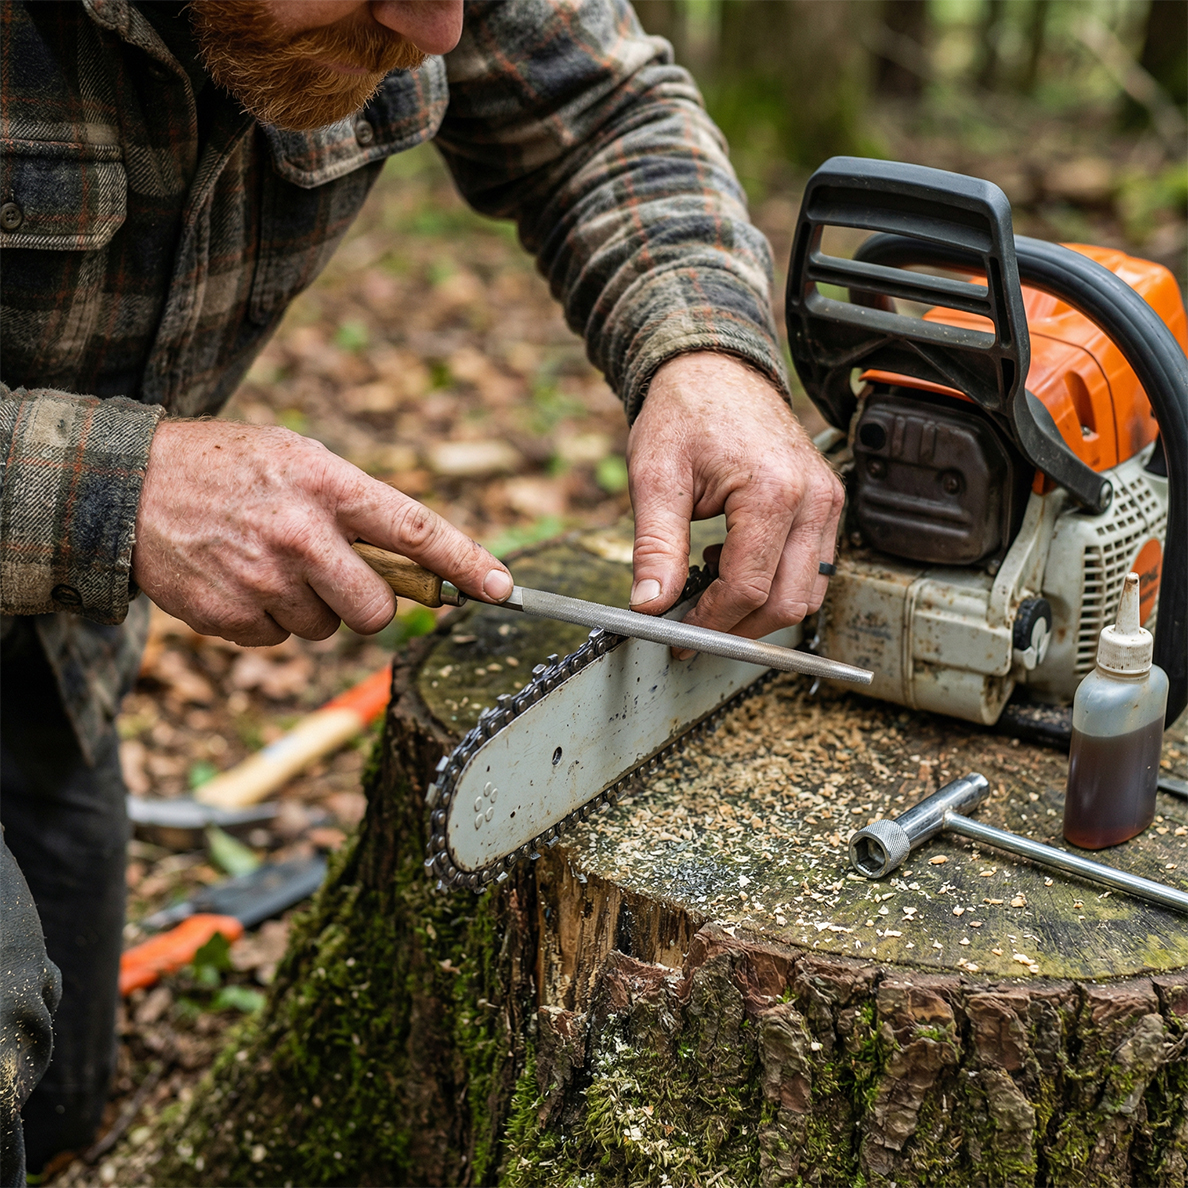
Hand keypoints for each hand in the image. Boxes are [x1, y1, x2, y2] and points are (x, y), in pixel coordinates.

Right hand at [132, 420, 511, 645]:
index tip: (503, 587)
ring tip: (271, 564)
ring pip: (327, 629)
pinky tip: (242, 580)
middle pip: (376, 609)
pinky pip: (280, 640)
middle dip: (370, 605)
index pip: (415, 530)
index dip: (465, 562)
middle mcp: (300, 535)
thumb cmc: (229, 469)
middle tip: (339, 578)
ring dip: (312, 607)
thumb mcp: (297, 457)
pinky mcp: (232, 618)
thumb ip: (357, 505)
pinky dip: (270, 618)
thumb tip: (418, 564)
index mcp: (326, 485)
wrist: (127, 488)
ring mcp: (264, 580)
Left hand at [625, 352, 843, 642]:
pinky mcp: (827, 504)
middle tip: (693, 631)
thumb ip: (654, 547)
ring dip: (760, 609)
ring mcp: (827, 501)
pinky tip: (733, 563)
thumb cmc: (684, 414)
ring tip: (710, 587)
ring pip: (807, 593)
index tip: (678, 636)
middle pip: (788, 602)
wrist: (715, 370)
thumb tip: (650, 607)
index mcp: (772, 491)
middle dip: (739, 628)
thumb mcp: (655, 478)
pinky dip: (776, 583)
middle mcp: (813, 499)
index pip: (748, 588)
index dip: (711, 622)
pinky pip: (813, 568)